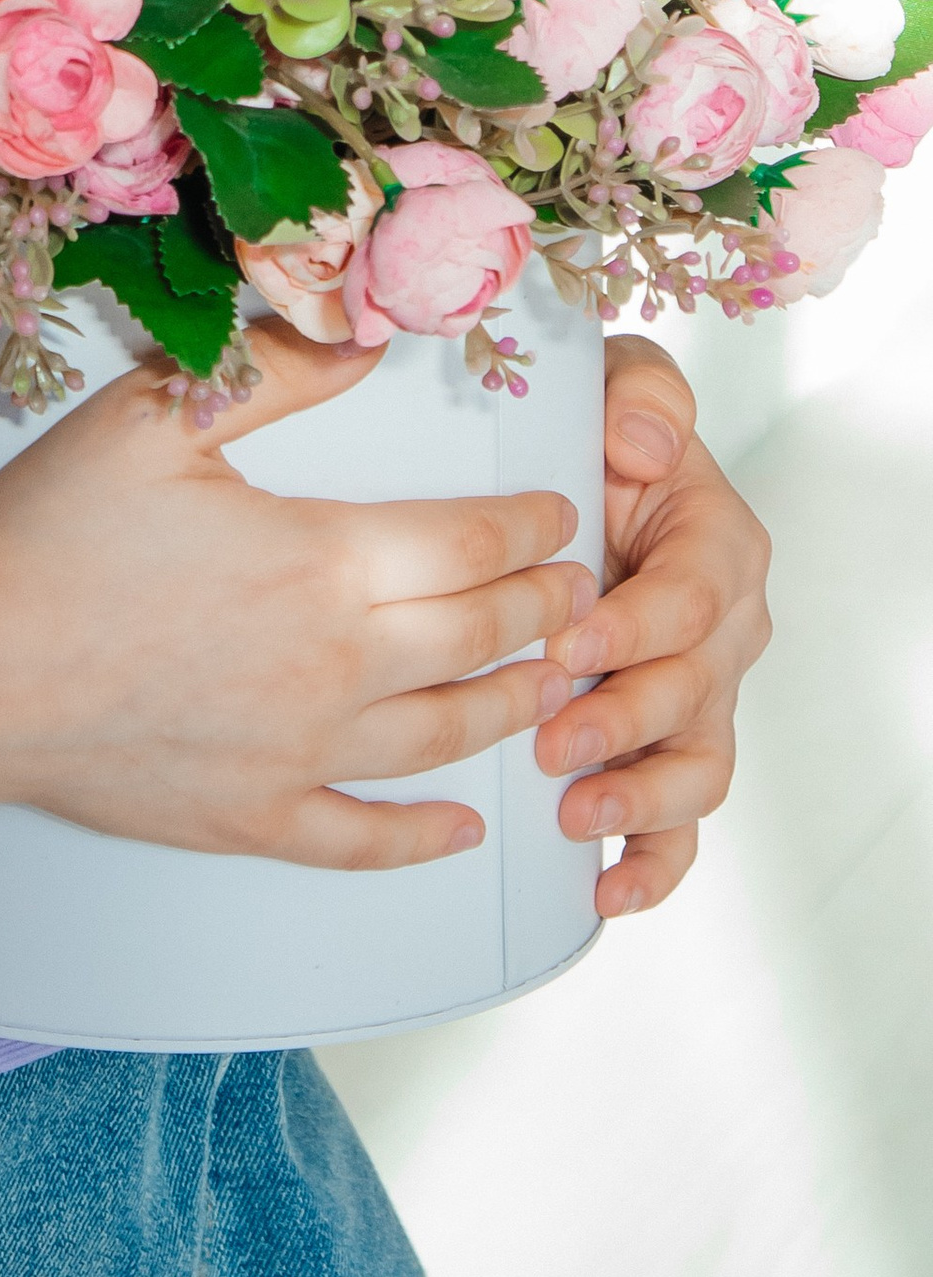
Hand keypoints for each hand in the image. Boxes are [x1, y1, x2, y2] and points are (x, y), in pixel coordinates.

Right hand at [0, 323, 594, 869]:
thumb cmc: (48, 533)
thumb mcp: (154, 418)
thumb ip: (275, 373)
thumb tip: (369, 335)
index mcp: (324, 563)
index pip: (473, 545)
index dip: (531, 528)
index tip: (562, 512)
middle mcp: (337, 669)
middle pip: (482, 640)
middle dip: (548, 611)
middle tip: (583, 592)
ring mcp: (300, 757)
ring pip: (447, 738)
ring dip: (514, 707)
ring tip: (551, 684)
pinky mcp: (253, 819)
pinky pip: (366, 840)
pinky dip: (428, 837)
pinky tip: (465, 829)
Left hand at [535, 333, 772, 920]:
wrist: (577, 478)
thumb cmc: (596, 432)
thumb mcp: (619, 382)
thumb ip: (643, 393)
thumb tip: (644, 442)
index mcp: (718, 544)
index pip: (693, 598)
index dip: (635, 628)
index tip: (567, 646)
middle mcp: (725, 630)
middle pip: (693, 694)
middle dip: (623, 724)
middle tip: (550, 742)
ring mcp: (700, 696)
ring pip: (697, 769)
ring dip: (639, 801)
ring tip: (574, 816)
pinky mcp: (667, 746)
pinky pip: (680, 826)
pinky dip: (652, 865)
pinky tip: (606, 895)